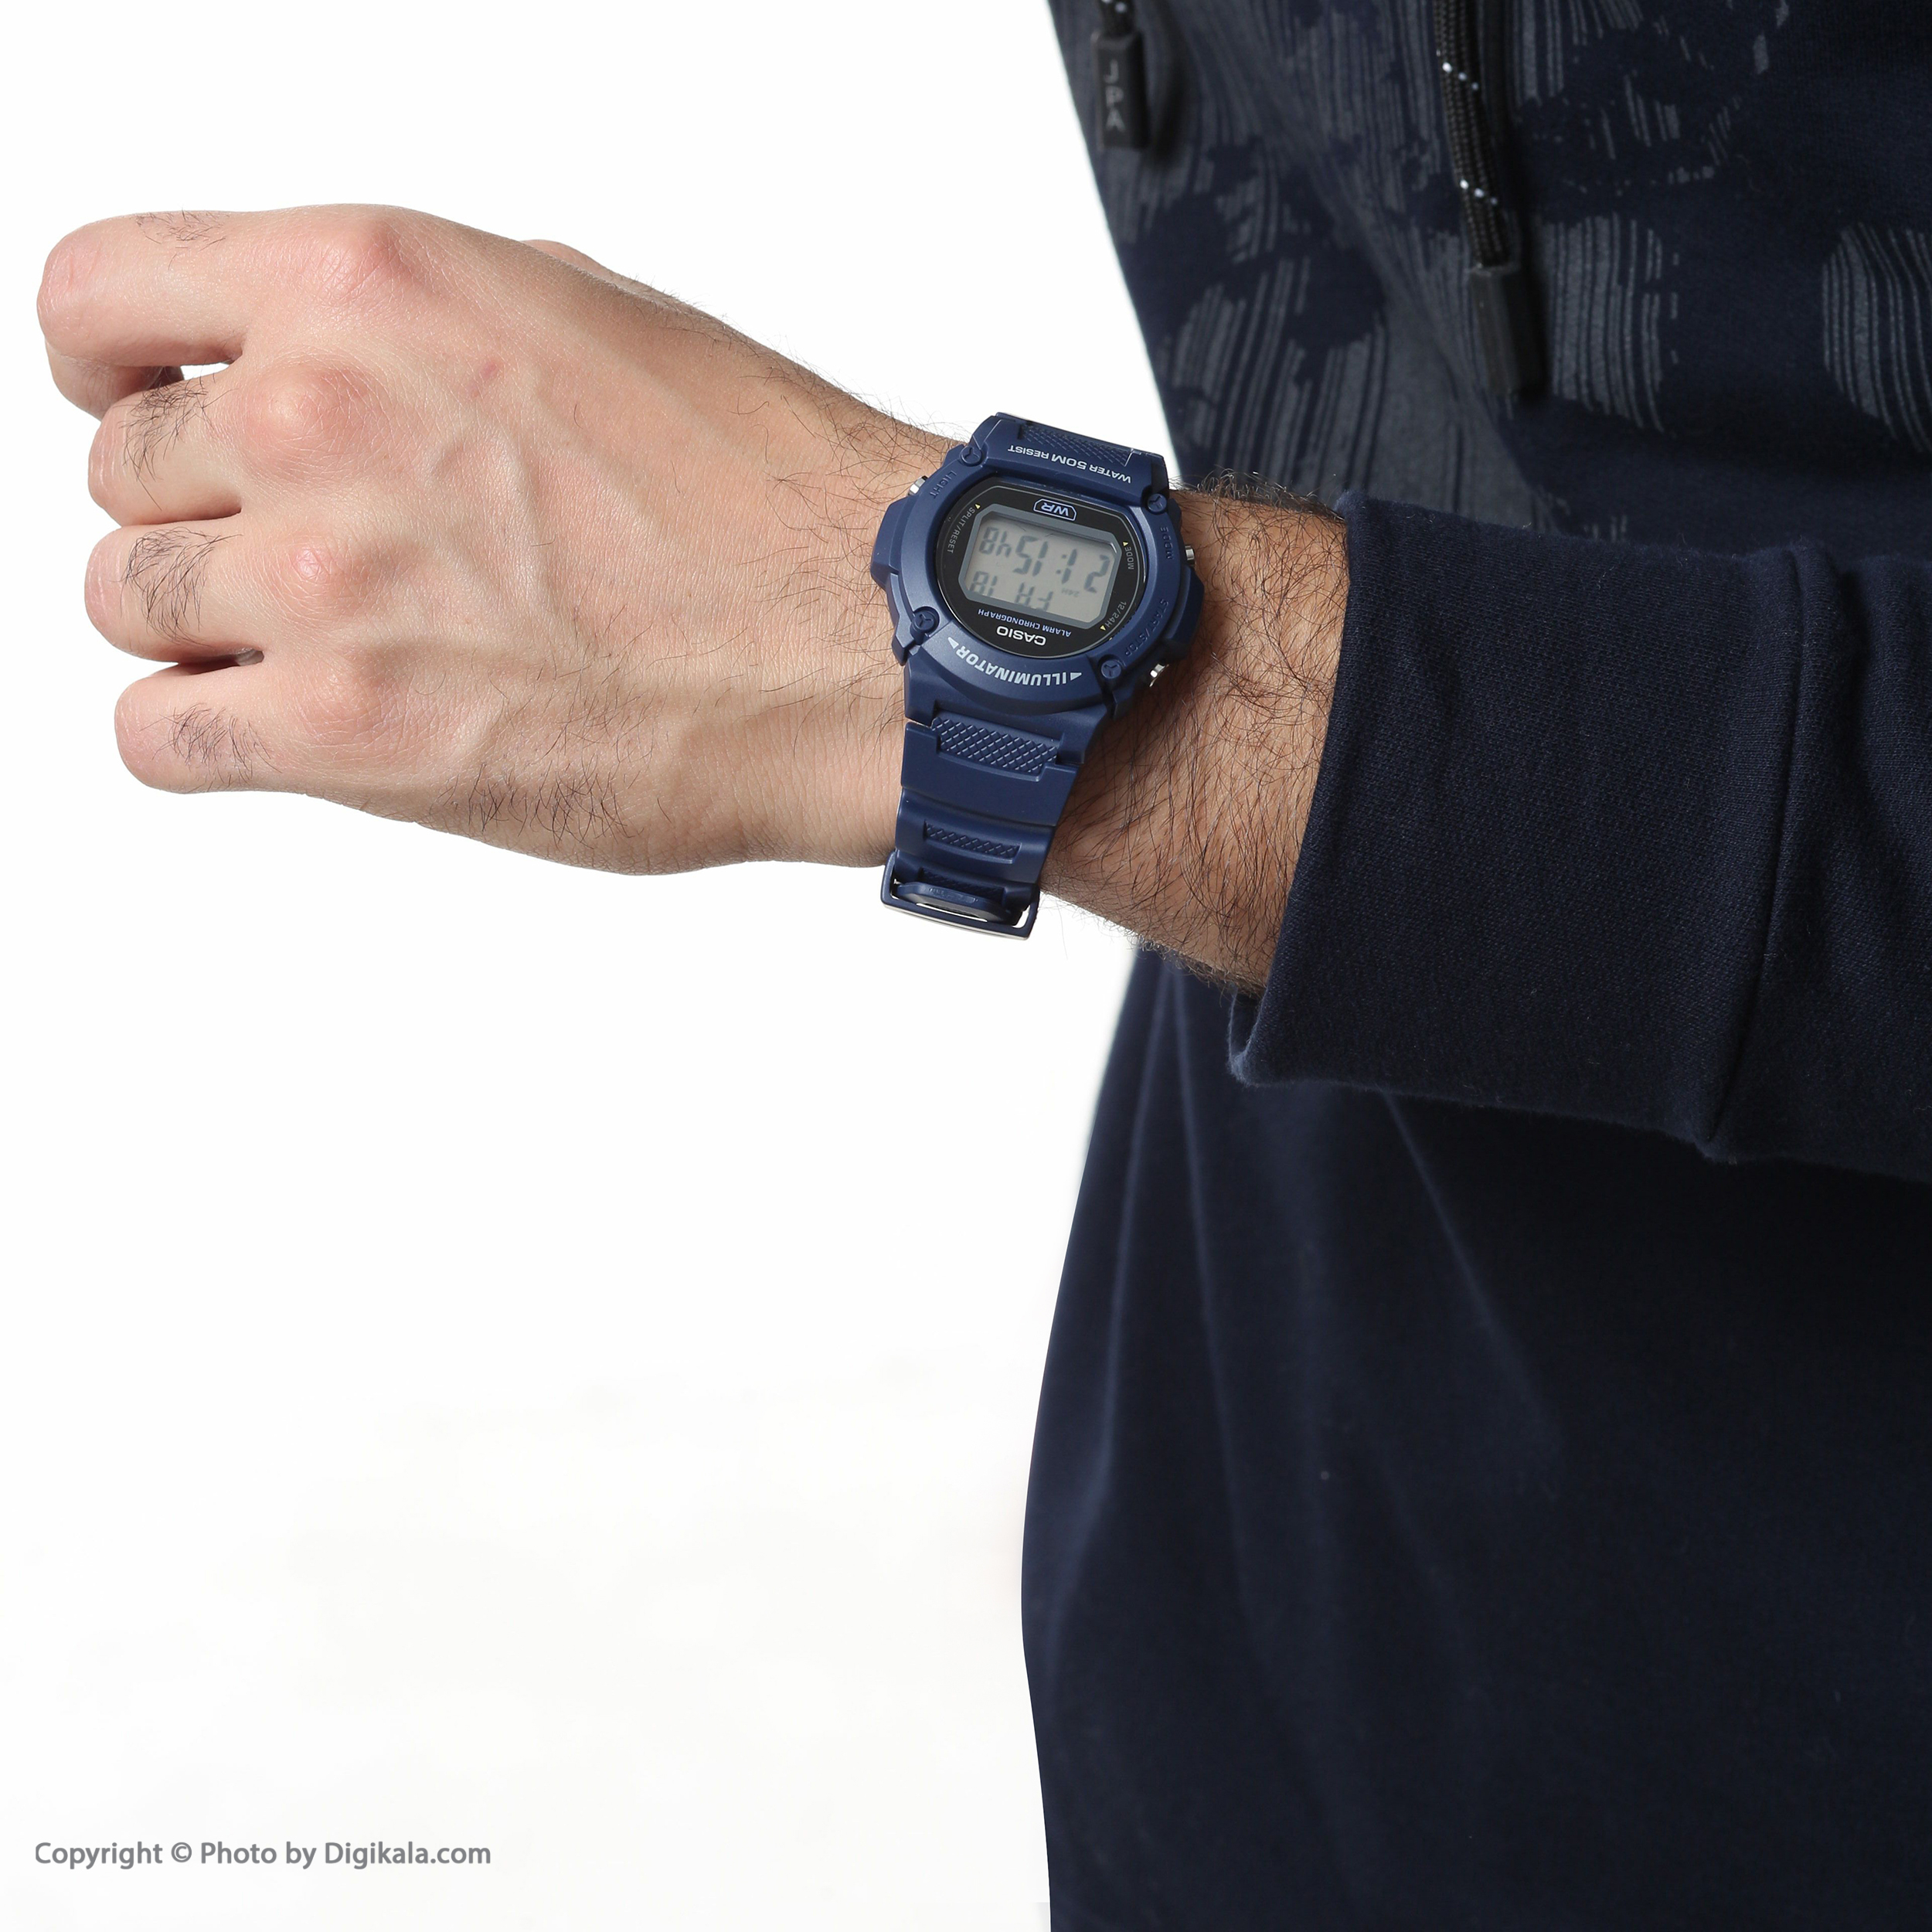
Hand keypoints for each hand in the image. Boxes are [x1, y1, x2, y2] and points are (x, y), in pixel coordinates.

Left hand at [39, 206, 933, 871]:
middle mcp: (319, 415)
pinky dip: (201, 734)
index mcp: (367, 284)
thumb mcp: (581, 316)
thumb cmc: (762, 497)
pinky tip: (283, 726)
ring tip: (323, 645)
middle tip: (307, 556)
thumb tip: (328, 356)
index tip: (129, 401)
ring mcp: (321, 580)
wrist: (855, 644)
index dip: (105, 362)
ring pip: (128, 602)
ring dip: (207, 624)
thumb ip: (411, 322)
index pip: (101, 296)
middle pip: (123, 472)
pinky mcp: (344, 734)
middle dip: (204, 514)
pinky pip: (157, 736)